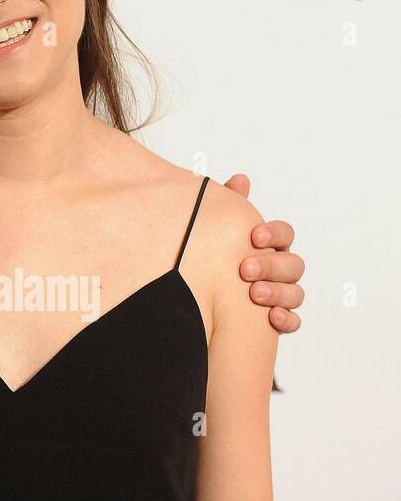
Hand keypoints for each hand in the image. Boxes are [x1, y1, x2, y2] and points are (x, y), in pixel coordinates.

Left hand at [223, 173, 304, 332]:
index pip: (285, 234)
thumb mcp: (221, 231)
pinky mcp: (278, 319)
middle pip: (293, 264)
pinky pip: (293, 321)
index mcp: (270, 246)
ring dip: (277, 293)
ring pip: (295, 293)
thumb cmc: (218, 256)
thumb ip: (231, 205)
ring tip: (254, 294)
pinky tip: (272, 317)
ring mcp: (282, 295)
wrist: (204, 296)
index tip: (254, 236)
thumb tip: (241, 180)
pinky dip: (286, 319)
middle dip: (271, 266)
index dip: (274, 233)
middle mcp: (281, 269)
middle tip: (245, 269)